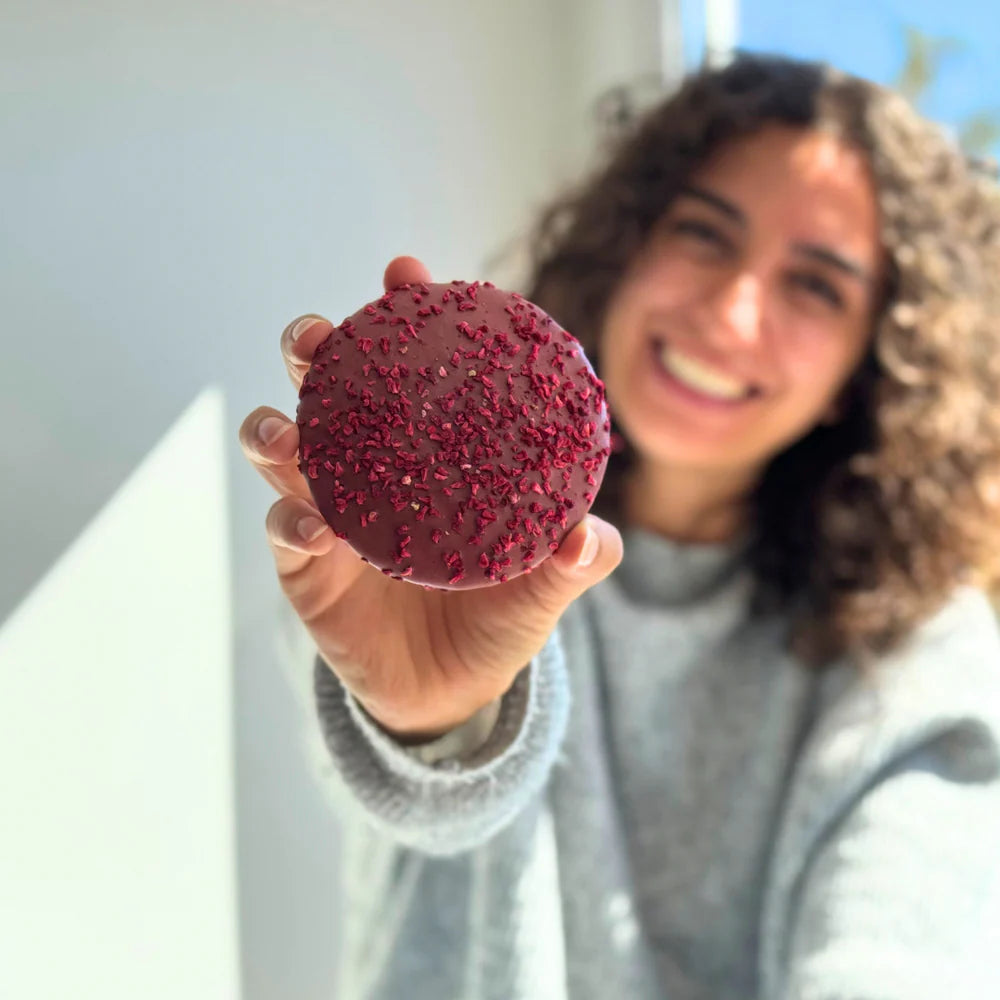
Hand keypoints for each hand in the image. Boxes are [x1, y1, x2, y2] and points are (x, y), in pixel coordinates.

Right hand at [238, 256, 622, 739]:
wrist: (453, 691)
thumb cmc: (500, 616)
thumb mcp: (544, 584)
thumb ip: (573, 559)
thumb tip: (589, 536)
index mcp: (424, 450)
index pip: (406, 366)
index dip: (401, 313)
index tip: (405, 273)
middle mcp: (368, 466)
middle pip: (325, 388)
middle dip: (311, 351)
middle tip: (316, 337)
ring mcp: (330, 510)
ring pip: (283, 449)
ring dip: (274, 431)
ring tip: (287, 433)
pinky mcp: (306, 567)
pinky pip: (284, 531)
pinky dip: (291, 521)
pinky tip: (315, 527)